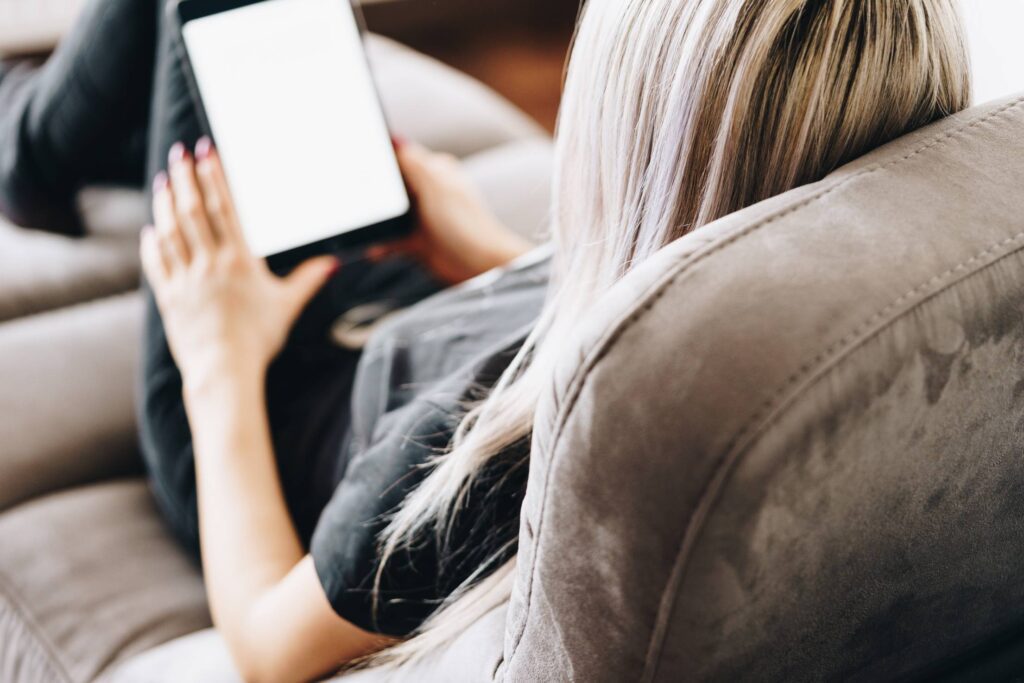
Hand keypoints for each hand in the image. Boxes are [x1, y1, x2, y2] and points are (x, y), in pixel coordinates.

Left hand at [141, 139, 338, 393]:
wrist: (225, 370)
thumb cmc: (260, 339)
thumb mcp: (287, 306)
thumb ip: (308, 280)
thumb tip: (333, 263)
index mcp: (240, 260)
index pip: (224, 208)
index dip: (214, 177)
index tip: (206, 152)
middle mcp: (210, 263)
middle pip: (193, 211)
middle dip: (186, 178)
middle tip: (180, 153)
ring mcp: (186, 279)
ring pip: (171, 230)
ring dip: (166, 202)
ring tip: (165, 180)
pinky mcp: (169, 297)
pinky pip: (157, 263)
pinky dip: (153, 243)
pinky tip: (152, 229)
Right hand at [367, 141, 533, 284]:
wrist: (477, 265)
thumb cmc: (463, 223)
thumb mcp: (435, 184)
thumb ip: (413, 161)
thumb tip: (395, 138)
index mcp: (435, 170)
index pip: (403, 157)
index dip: (381, 160)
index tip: (358, 163)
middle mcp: (428, 191)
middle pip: (393, 186)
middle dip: (375, 193)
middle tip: (355, 199)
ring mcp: (423, 217)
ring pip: (390, 214)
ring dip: (376, 220)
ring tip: (361, 225)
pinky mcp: (418, 241)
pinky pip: (392, 239)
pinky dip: (381, 243)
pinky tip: (371, 247)